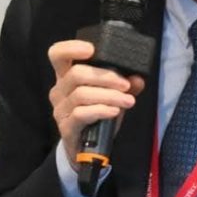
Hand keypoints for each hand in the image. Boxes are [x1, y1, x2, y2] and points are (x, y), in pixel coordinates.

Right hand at [48, 40, 144, 170]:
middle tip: (126, 84)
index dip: (71, 48)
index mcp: (66, 76)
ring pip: (81, 94)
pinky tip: (115, 111)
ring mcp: (60, 109)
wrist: (86, 149)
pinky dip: (101, 110)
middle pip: (76, 74)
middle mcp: (59, 90)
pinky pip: (81, 114)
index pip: (57, 54)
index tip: (92, 49)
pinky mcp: (66, 127)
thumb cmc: (96, 115)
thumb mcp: (111, 97)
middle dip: (106, 77)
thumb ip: (125, 86)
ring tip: (128, 101)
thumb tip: (138, 78)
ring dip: (109, 95)